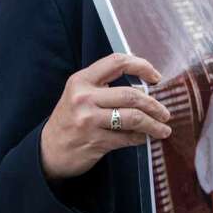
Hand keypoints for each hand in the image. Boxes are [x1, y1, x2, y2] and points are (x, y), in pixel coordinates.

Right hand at [40, 53, 169, 180]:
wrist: (47, 151)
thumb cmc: (70, 120)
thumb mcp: (79, 95)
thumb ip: (105, 86)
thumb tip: (145, 83)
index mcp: (82, 80)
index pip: (117, 62)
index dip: (142, 66)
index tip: (156, 77)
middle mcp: (84, 97)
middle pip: (131, 95)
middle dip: (154, 105)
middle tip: (164, 113)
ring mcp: (88, 120)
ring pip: (133, 117)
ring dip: (153, 124)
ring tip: (163, 129)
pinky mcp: (94, 140)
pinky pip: (127, 137)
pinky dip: (140, 138)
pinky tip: (144, 138)